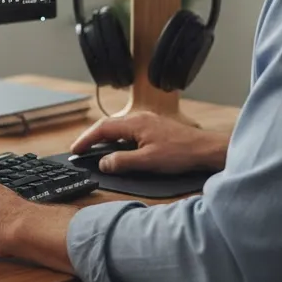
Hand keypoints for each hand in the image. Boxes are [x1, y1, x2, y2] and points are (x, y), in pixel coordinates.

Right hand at [70, 111, 229, 174]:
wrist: (206, 150)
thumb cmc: (181, 153)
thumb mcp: (148, 162)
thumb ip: (122, 162)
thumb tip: (103, 163)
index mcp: (135, 123)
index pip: (102, 128)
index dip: (86, 139)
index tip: (75, 149)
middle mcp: (140, 118)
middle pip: (108, 125)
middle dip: (93, 137)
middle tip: (81, 150)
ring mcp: (148, 122)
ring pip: (119, 128)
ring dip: (106, 138)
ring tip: (96, 150)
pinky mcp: (155, 128)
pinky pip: (129, 131)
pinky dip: (118, 139)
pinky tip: (120, 148)